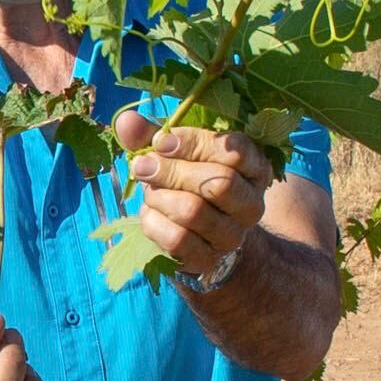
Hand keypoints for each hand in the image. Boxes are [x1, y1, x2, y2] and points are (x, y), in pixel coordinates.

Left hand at [110, 110, 268, 280]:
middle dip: (173, 172)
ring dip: (160, 196)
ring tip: (149, 191)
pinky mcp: (209, 259)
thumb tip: (125, 121)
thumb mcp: (179, 154)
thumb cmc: (190, 182)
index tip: (161, 141)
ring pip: (194, 211)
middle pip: (218, 183)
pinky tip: (149, 213)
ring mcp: (233, 235)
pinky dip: (153, 222)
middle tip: (142, 165)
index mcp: (255, 169)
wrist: (201, 237)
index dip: (194, 143)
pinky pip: (176, 239)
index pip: (235, 152)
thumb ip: (155, 136)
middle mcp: (252, 204)